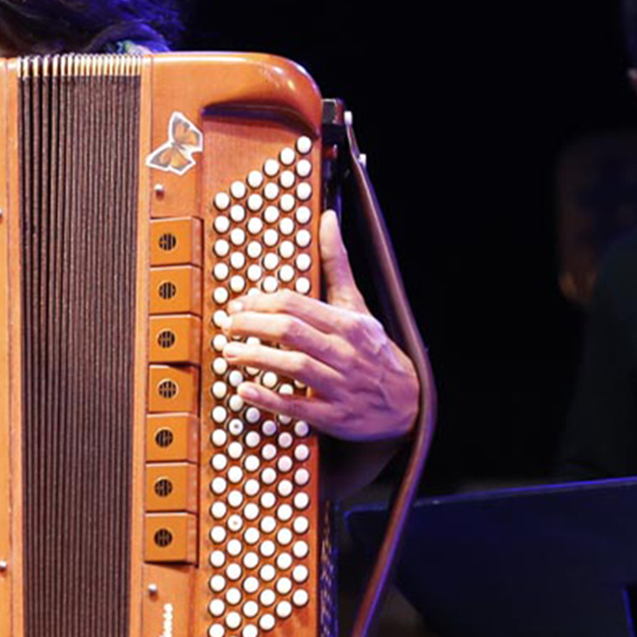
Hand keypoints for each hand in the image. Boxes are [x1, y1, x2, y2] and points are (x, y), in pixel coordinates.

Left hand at [216, 210, 417, 443]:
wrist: (408, 403)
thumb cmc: (373, 350)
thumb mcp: (358, 305)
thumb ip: (338, 264)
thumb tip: (328, 220)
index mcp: (348, 323)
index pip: (297, 304)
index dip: (260, 303)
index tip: (238, 304)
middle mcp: (345, 352)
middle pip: (291, 332)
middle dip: (252, 326)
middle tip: (228, 325)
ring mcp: (341, 386)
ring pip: (295, 366)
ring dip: (256, 358)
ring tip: (229, 352)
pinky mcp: (335, 416)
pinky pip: (299, 407)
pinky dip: (270, 399)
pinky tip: (244, 390)